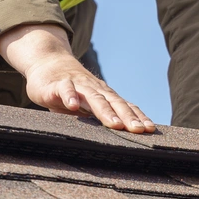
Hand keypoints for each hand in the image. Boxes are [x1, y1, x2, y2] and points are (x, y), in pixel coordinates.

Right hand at [0, 23, 154, 133]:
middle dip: (127, 116)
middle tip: (138, 130)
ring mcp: (77, 85)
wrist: (48, 64)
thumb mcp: (89, 105)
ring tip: (115, 123)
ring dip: (105, 111)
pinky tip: (72, 106)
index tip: (150, 130)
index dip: (138, 117)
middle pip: (114, 103)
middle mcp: (95, 89)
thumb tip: (121, 134)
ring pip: (93, 98)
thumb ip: (102, 116)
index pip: (125, 106)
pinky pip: (65, 89)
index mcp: (105, 95)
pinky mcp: (57, 84)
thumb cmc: (72, 90)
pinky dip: (69, 96)